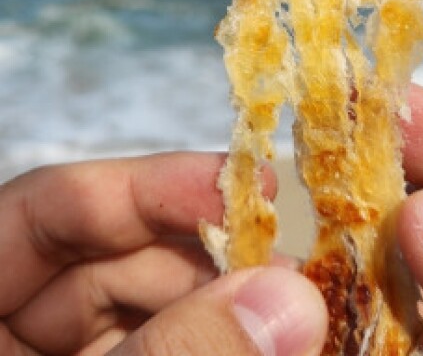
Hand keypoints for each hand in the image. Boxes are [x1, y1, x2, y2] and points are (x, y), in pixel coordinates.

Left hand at [0, 153, 326, 354]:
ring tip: (294, 312)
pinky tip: (266, 341)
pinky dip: (217, 344)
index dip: (153, 185)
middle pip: (121, 256)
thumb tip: (291, 298)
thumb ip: (173, 352)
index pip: (56, 204)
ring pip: (154, 306)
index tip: (245, 185)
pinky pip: (166, 349)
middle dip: (208, 260)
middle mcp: (15, 324)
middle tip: (288, 272)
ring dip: (225, 307)